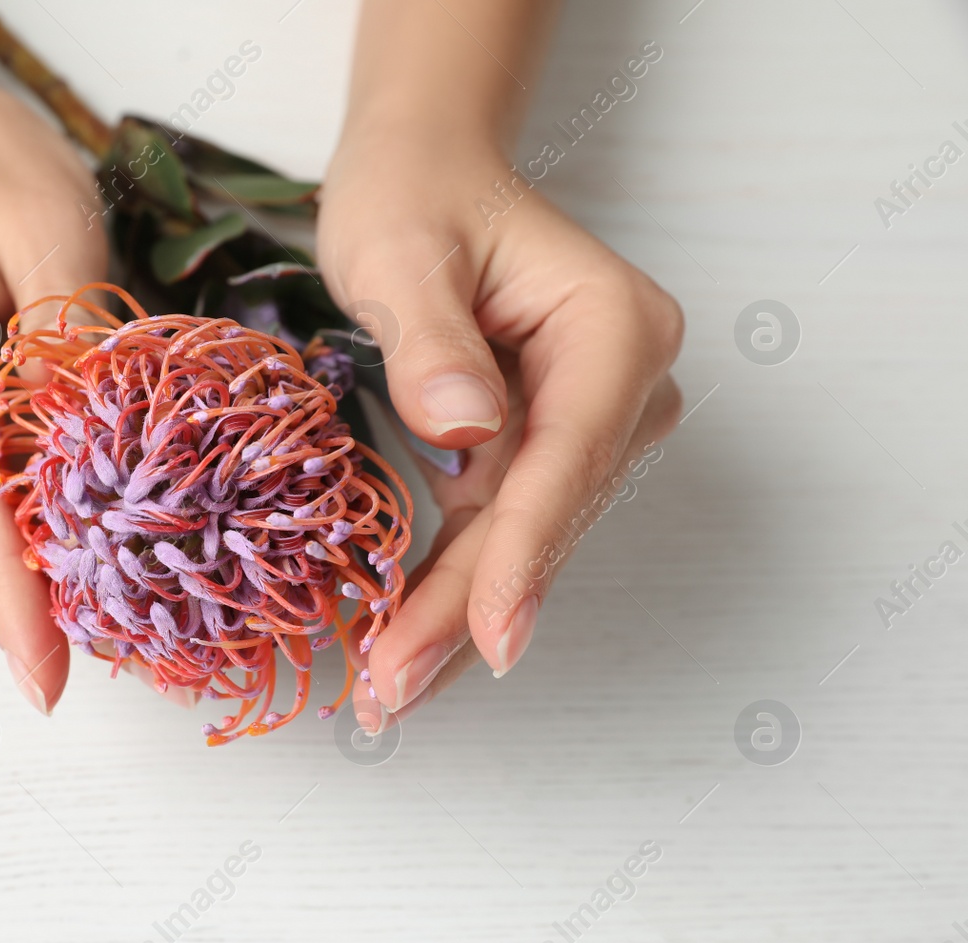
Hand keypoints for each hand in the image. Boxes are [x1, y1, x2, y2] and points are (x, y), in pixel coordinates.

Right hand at [0, 25, 104, 715]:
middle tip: (98, 658)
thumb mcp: (52, 222)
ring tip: (95, 611)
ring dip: (22, 558)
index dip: (8, 592)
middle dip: (27, 592)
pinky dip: (10, 513)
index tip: (44, 679)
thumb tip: (96, 444)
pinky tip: (64, 530)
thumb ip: (71, 337)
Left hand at [318, 138, 683, 724]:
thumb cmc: (413, 199)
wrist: (424, 178)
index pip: (567, 459)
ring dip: (455, 619)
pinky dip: (450, 587)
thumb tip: (466, 426)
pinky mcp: (544, 449)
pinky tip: (407, 645)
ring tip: (391, 693)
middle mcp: (623, 385)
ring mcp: (590, 424)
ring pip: (521, 543)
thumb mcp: (401, 254)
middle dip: (469, 610)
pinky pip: (497, 533)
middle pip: (544, 519)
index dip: (524, 555)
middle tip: (395, 690)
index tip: (491, 636)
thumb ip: (430, 339)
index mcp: (614, 329)